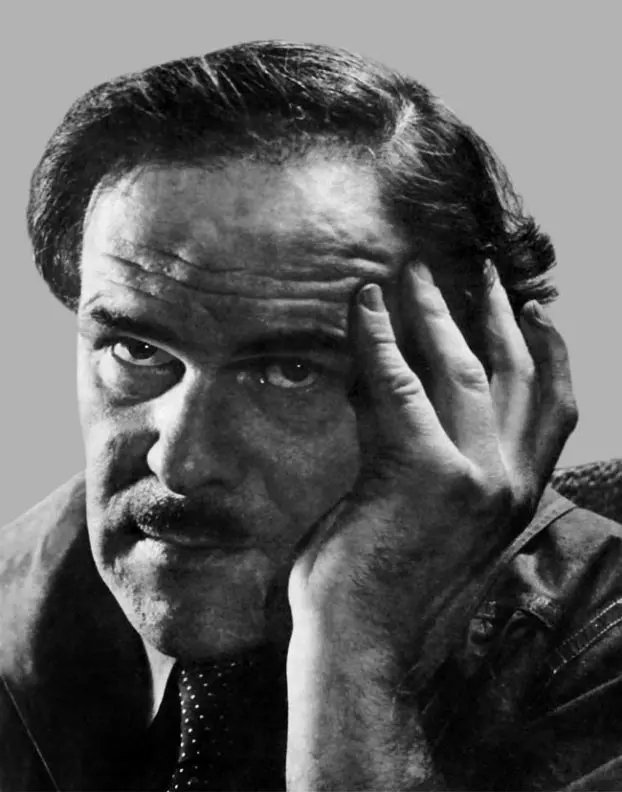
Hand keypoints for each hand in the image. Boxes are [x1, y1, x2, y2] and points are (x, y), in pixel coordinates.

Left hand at [288, 260, 576, 683]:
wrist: (364, 643)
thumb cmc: (390, 583)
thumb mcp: (438, 520)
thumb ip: (444, 461)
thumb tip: (406, 390)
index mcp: (517, 496)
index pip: (554, 408)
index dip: (551, 352)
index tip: (535, 310)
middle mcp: (509, 483)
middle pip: (517, 374)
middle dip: (498, 314)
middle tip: (480, 269)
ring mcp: (471, 476)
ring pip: (463, 367)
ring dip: (436, 312)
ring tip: (414, 273)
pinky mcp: (421, 471)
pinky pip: (397, 382)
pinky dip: (377, 336)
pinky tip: (362, 303)